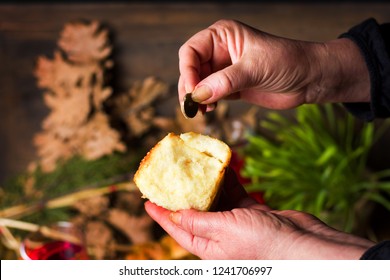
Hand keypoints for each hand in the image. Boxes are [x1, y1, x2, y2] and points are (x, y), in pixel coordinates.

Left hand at [145, 168, 374, 258]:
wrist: (302, 243)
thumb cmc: (263, 243)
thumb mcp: (223, 231)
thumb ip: (197, 221)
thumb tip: (173, 215)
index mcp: (209, 247)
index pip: (177, 229)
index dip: (161, 215)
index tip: (148, 201)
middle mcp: (219, 236)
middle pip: (194, 212)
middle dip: (183, 195)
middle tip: (171, 176)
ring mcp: (236, 223)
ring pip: (215, 200)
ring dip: (207, 183)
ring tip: (195, 166)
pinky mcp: (251, 212)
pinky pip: (234, 194)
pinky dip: (229, 181)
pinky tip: (223, 168)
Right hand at [178, 19, 369, 111]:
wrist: (309, 79)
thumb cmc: (287, 62)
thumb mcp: (255, 68)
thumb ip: (225, 81)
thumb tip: (198, 95)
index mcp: (223, 35)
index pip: (191, 51)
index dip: (188, 71)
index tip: (193, 92)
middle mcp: (220, 51)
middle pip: (191, 69)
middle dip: (190, 87)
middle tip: (193, 107)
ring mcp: (224, 70)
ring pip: (198, 84)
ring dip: (196, 98)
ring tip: (203, 111)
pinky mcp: (230, 87)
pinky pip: (210, 95)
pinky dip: (206, 104)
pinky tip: (211, 110)